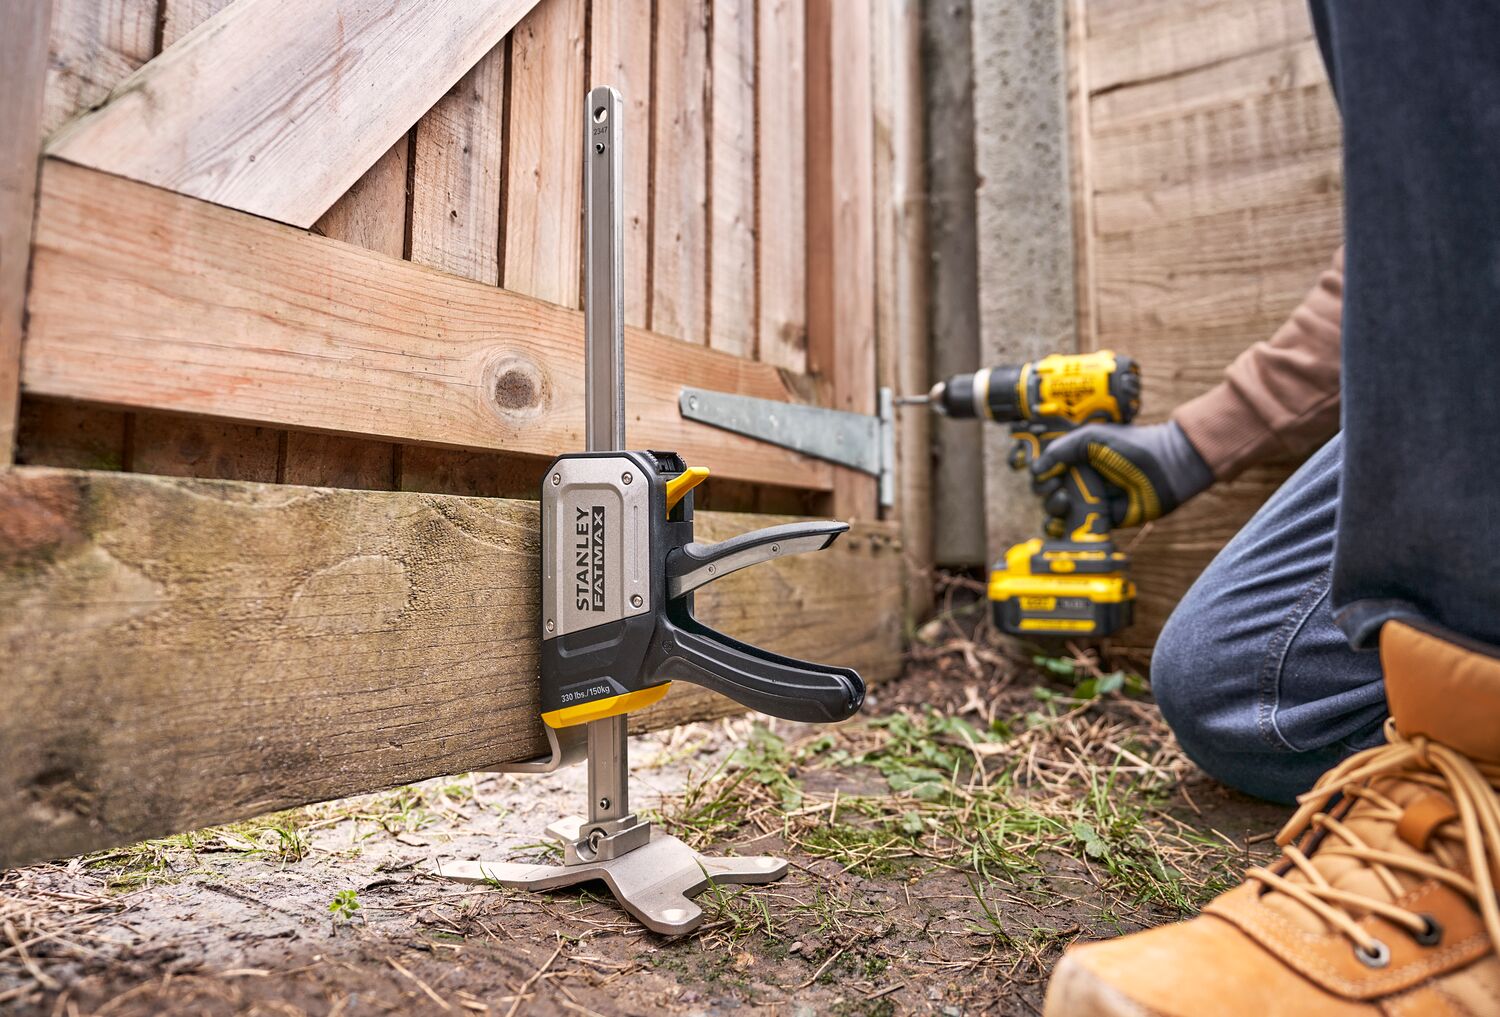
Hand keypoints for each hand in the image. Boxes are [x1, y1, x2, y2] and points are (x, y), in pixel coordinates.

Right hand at [1030, 421, 1212, 526]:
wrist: (1165, 469)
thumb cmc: (1132, 447)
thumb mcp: (1091, 437)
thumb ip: (1060, 450)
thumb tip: (1036, 470)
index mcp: (1076, 456)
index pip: (1046, 466)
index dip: (1039, 471)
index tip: (1044, 472)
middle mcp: (1079, 477)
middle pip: (1046, 489)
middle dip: (1044, 489)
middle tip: (1057, 486)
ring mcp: (1088, 499)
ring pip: (1055, 509)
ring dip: (1052, 508)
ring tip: (1065, 502)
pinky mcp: (1098, 519)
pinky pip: (1073, 526)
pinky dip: (1062, 528)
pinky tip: (1061, 523)